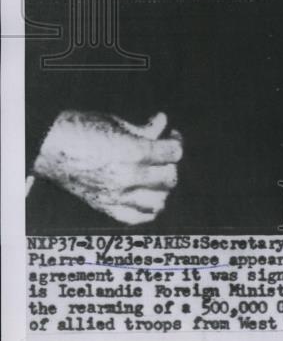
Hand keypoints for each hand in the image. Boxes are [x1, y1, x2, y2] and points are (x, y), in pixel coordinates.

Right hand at [33, 110, 181, 224]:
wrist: (49, 147)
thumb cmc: (82, 128)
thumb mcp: (117, 122)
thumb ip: (144, 128)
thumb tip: (164, 122)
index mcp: (132, 152)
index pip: (173, 154)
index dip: (176, 142)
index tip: (172, 136)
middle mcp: (127, 178)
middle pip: (169, 177)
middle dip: (170, 163)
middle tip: (163, 153)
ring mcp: (115, 196)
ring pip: (158, 201)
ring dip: (162, 187)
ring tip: (156, 175)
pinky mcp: (104, 208)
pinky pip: (137, 218)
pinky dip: (148, 209)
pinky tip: (148, 195)